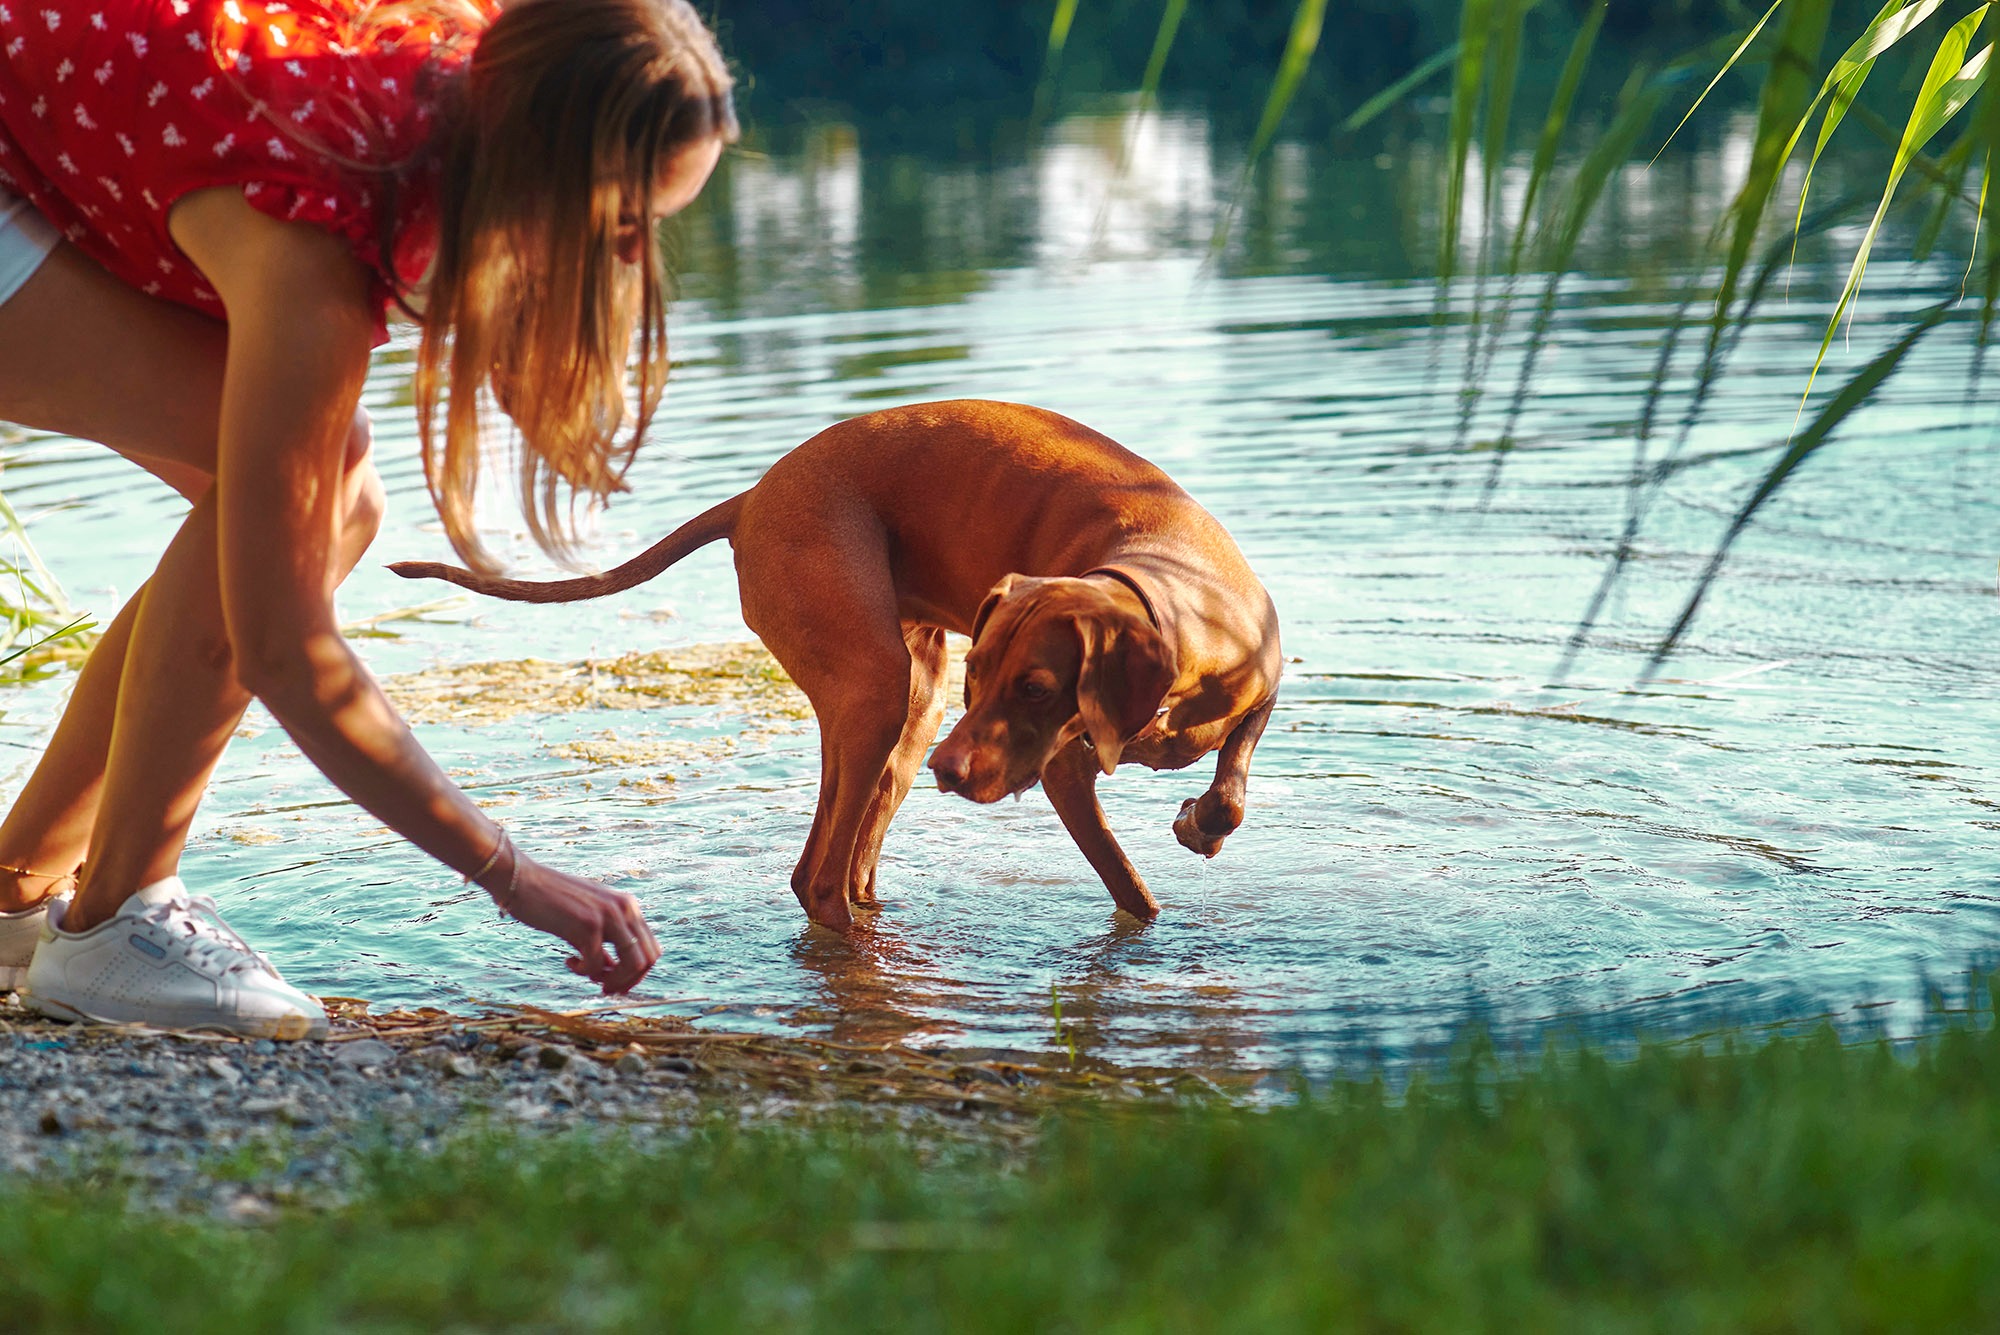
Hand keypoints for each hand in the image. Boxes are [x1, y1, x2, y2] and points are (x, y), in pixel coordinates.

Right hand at [494, 855, 661, 994]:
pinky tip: (568, 960)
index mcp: (628, 905)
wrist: (523, 880)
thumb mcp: (587, 918)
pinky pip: (596, 965)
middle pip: (647, 960)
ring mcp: (608, 916)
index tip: (616, 982)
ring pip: (631, 965)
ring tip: (590, 977)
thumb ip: (605, 941)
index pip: (652, 949)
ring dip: (612, 981)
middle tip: (605, 988)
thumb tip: (611, 971)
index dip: (638, 974)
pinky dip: (583, 971)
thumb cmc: (552, 900)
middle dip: (628, 982)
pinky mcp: (588, 926)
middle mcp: (625, 909)